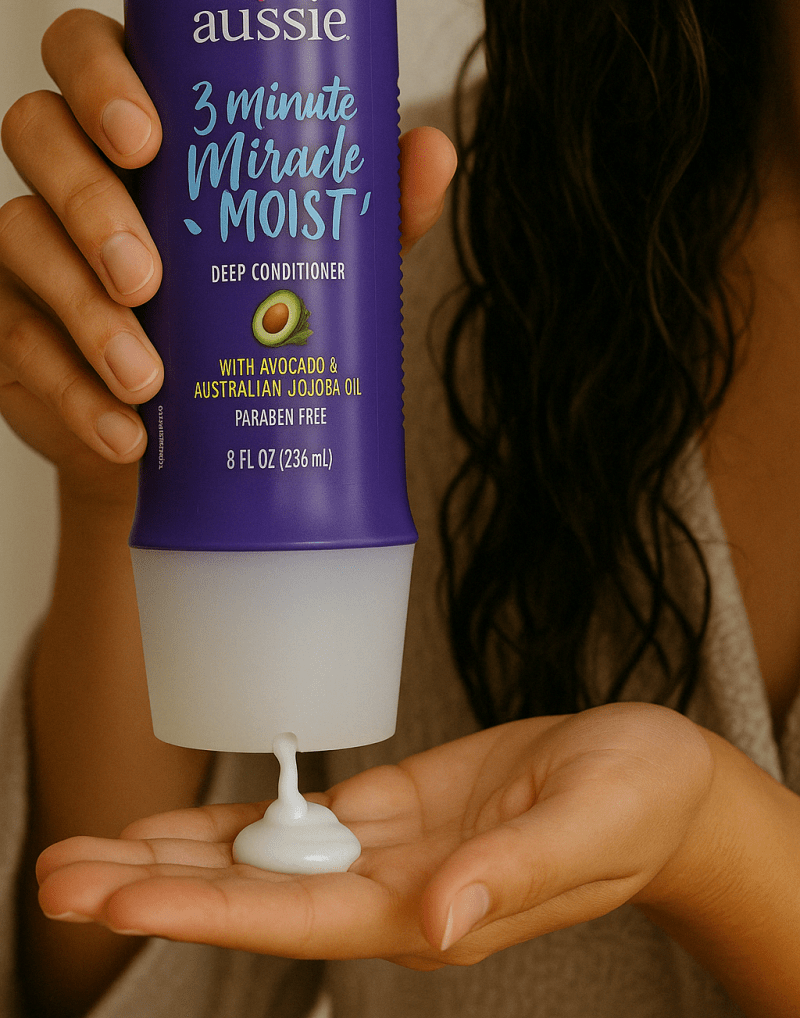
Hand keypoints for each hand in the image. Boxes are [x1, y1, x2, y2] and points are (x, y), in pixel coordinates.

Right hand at [0, 8, 454, 499]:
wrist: (204, 423)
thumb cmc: (255, 301)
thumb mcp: (317, 247)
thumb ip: (366, 199)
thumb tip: (431, 150)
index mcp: (139, 117)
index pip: (84, 49)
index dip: (98, 77)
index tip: (151, 137)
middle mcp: (73, 167)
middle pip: (34, 131)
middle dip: (89, 201)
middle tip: (151, 275)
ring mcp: (32, 243)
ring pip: (18, 234)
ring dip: (82, 309)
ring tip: (148, 376)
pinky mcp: (13, 323)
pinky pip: (14, 339)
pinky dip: (71, 389)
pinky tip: (124, 428)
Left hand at [36, 703, 714, 967]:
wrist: (656, 778)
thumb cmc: (636, 802)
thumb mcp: (588, 825)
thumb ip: (513, 873)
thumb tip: (437, 920)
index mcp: (434, 909)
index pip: (299, 917)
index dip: (209, 905)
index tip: (124, 896)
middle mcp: (394, 893)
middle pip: (255, 897)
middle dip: (156, 885)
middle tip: (58, 873)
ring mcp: (389, 853)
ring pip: (263, 860)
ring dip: (174, 853)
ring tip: (87, 847)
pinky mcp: (394, 811)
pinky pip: (301, 819)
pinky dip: (237, 819)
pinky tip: (181, 821)